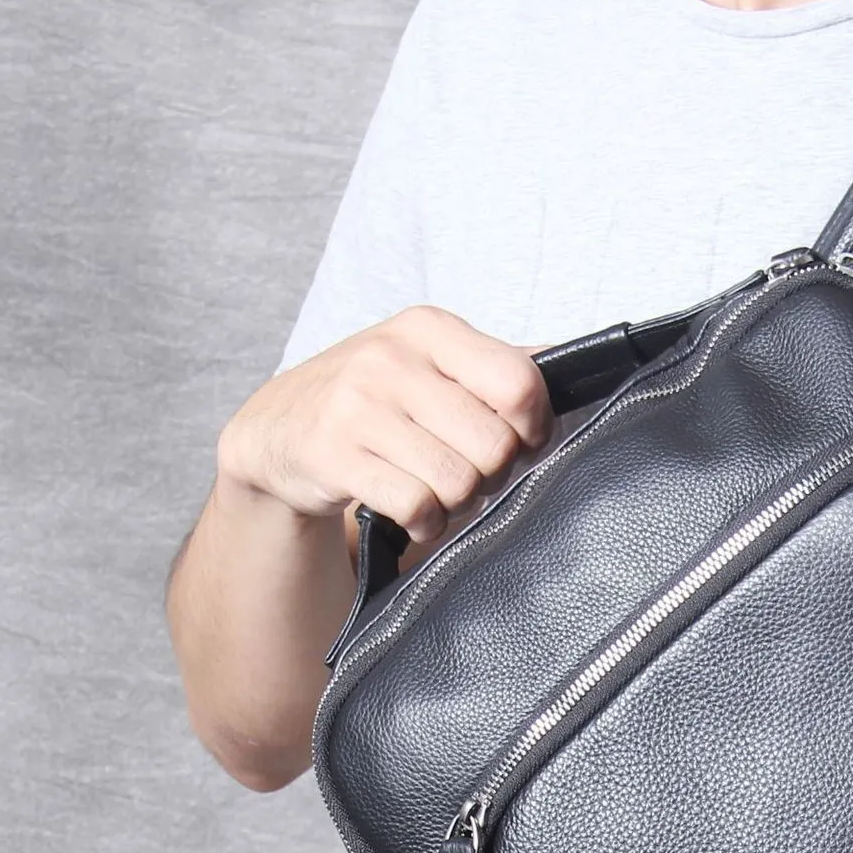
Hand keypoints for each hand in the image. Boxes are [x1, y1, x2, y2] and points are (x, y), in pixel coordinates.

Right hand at [215, 306, 553, 547]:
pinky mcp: (332, 453)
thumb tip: (573, 361)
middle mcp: (392, 358)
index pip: (520, 383)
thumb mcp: (432, 363)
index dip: (535, 427)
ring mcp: (357, 404)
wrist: (278, 428)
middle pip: (495, 445)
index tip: (523, 442)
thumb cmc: (376, 398)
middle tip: (471, 474)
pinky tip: (412, 510)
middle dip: (494, 474)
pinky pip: (417, 507)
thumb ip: (500, 365)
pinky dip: (426, 523)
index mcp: (430, 329)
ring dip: (459, 503)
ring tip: (438, 490)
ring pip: (459, 482)